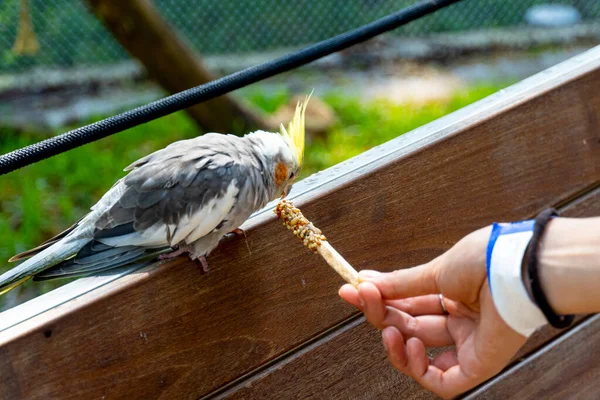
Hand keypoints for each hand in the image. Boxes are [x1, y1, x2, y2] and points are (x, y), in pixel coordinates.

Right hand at [339, 226, 526, 398]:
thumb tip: (366, 282)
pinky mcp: (478, 364)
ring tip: (387, 329)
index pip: (407, 303)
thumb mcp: (434, 270)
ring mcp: (468, 343)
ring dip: (395, 343)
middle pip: (408, 326)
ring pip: (421, 357)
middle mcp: (459, 319)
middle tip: (362, 298)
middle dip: (381, 314)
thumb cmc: (484, 261)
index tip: (354, 288)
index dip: (380, 299)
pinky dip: (420, 369)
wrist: (515, 269)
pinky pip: (443, 381)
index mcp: (451, 294)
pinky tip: (412, 346)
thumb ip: (400, 284)